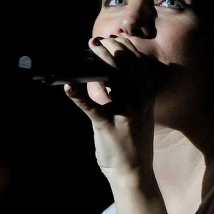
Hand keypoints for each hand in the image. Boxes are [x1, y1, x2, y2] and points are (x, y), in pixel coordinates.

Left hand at [64, 36, 164, 179]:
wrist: (134, 174)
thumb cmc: (130, 143)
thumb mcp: (133, 114)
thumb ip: (119, 95)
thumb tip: (100, 77)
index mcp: (146, 97)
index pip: (138, 64)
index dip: (124, 47)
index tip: (111, 39)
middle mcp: (139, 101)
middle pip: (126, 65)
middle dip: (110, 49)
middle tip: (95, 42)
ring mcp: (125, 113)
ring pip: (114, 78)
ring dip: (99, 61)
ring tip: (89, 50)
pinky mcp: (108, 126)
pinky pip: (91, 106)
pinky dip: (78, 95)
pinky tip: (68, 86)